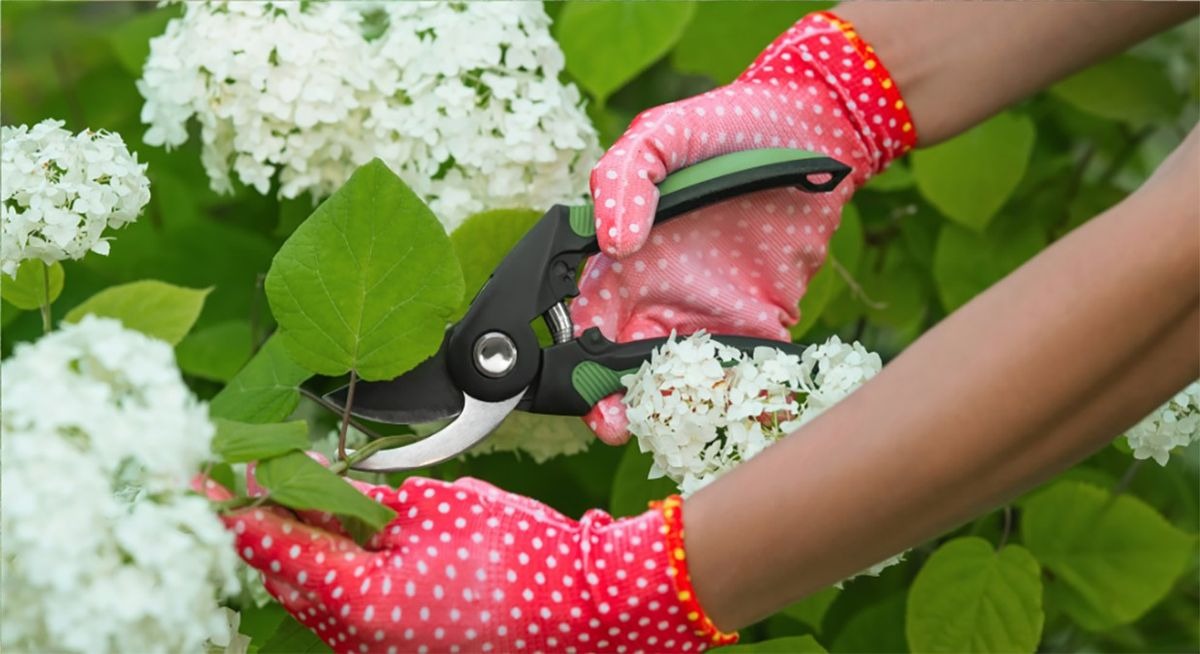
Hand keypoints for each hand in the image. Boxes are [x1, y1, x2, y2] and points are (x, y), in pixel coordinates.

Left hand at [202, 466, 733, 652]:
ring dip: (296, 551)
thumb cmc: (521, 555)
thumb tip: (318, 483)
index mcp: (361, 603)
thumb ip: (364, 500)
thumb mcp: (437, 508)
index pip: (277, 549)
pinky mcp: (402, 650)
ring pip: (312, 600)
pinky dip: (332, 574)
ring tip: (287, 501)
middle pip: (285, 579)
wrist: (586, 607)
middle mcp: (359, 642)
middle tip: (239, 481)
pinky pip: (346, 614)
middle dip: (262, 527)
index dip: (238, 508)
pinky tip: (337, 538)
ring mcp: (380, 653)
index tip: (203, 480)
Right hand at [571, 12, 915, 442]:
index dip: (572, 358)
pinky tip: (730, 411)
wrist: (813, 128)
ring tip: (665, 424)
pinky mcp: (759, 325)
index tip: (576, 383)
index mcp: (619, 262)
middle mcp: (656, 297)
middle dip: (612, 402)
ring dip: (667, 408)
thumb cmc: (723, 127)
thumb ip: (620, 183)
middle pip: (621, 367)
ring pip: (676, 380)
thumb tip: (613, 246)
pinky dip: (735, 398)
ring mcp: (707, 314)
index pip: (582, 322)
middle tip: (614, 424)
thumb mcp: (656, 137)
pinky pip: (742, 373)